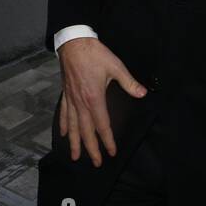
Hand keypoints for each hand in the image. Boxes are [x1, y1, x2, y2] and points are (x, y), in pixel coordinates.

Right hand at [56, 37, 145, 166]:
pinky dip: (63, 125)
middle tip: (95, 163)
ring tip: (75, 156)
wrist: (74, 43)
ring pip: (73, 126)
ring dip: (74, 142)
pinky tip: (62, 134)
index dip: (107, 140)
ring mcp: (71, 99)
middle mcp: (81, 103)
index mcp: (94, 98)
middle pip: (86, 131)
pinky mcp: (66, 94)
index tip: (111, 152)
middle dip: (91, 148)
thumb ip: (129, 82)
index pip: (102, 125)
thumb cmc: (95, 54)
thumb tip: (143, 94)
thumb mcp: (116, 66)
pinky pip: (64, 113)